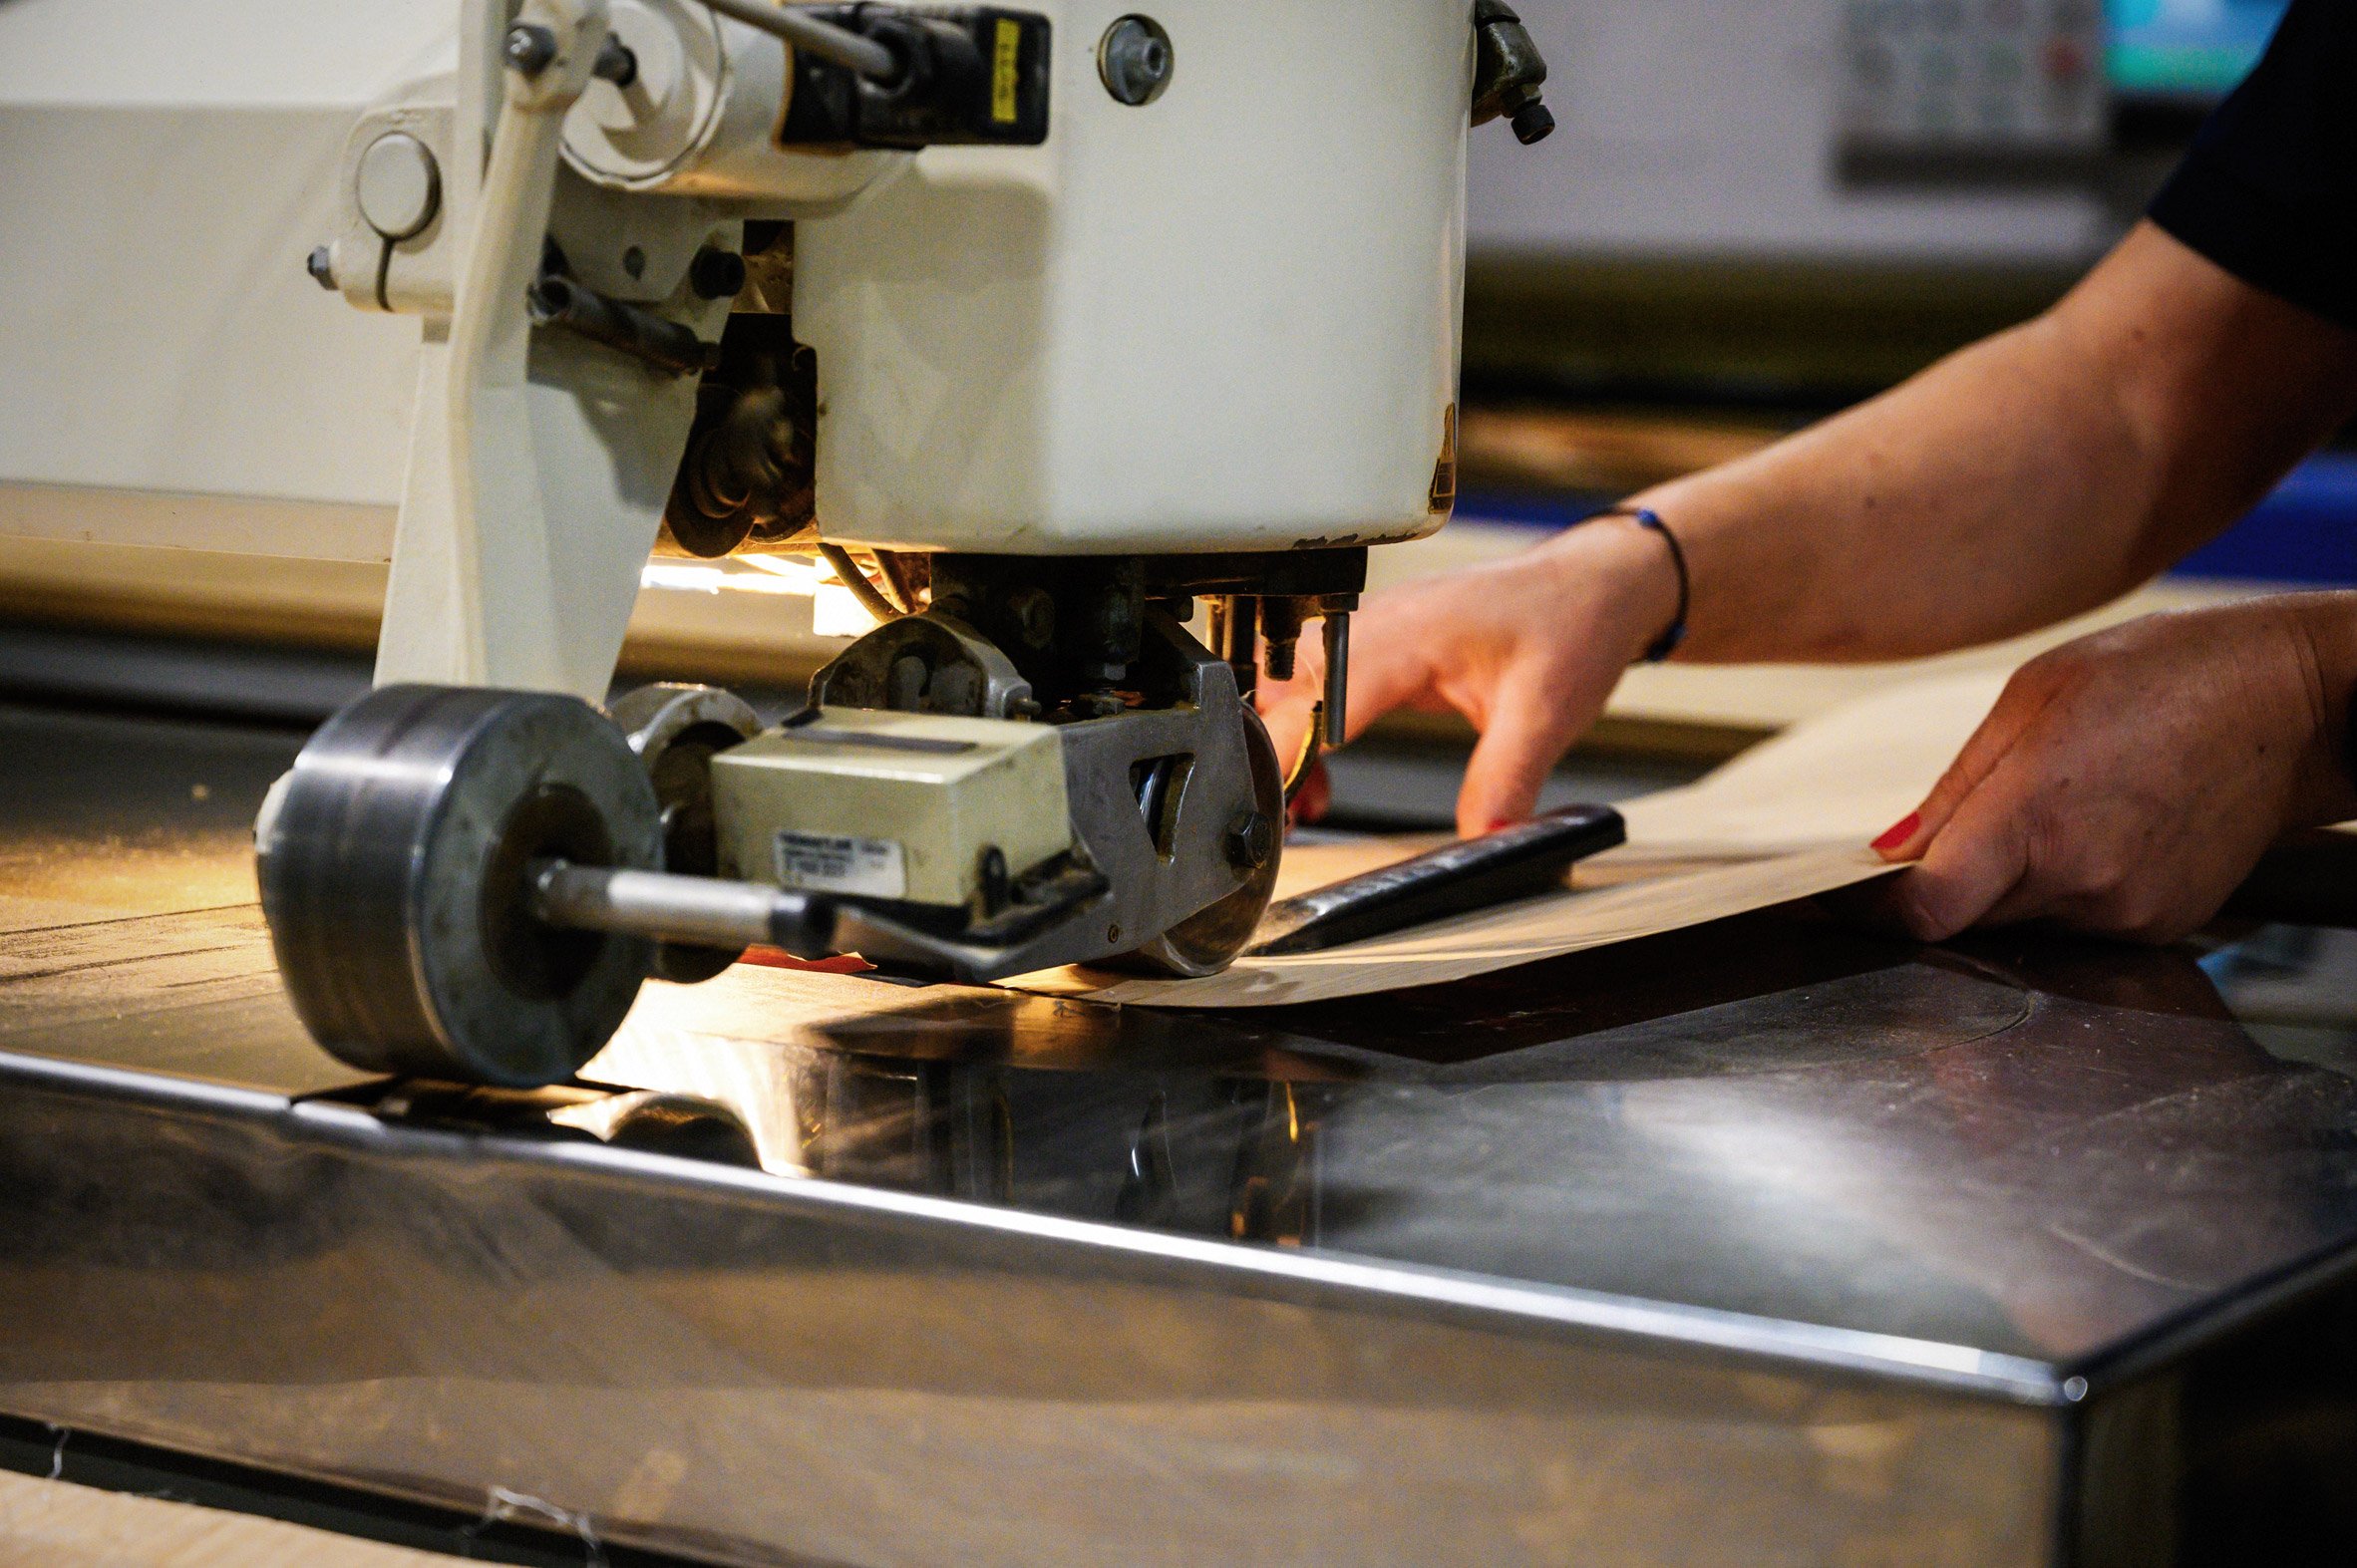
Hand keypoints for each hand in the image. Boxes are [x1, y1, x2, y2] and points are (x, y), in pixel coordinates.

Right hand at [1260, 518, 1680, 836]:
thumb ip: (1505, 781)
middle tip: (1287, 814)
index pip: (1323, 692)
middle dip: (1274, 749)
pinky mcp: (1381, 639)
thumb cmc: (1574, 622)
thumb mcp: (1546, 715)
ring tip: (1308, 799)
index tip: (1279, 801)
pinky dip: (1306, 723)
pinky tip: (1323, 769)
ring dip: (1287, 736)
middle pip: (1287, 682)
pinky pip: (1316, 676)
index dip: (1290, 749)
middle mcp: (1382, 620)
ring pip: (1291, 677)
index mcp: (1412, 632)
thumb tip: (1481, 840)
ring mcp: (1376, 625)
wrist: (1596, 584)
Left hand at [1862, 598, 2356, 942]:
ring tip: (2055, 806)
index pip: (1924, 910)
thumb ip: (1954, 789)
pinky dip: (2059, 887)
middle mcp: (2080, 880)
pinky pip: (2071, 922)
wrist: (2294, 704)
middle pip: (1962, 916)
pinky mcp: (2157, 925)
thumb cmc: (2165, 677)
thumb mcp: (2035, 699)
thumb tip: (1886, 853)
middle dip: (1939, 884)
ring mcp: (2123, 911)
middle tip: (1955, 827)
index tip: (1841, 896)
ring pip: (2014, 921)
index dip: (1874, 910)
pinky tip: (2096, 828)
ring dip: (2003, 883)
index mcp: (2035, 815)